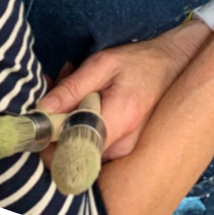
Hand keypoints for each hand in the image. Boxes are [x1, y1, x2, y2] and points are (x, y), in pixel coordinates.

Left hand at [36, 19, 208, 160]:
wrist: (173, 66)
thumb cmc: (139, 61)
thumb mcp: (103, 64)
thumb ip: (71, 88)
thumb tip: (40, 112)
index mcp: (118, 122)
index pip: (71, 149)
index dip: (48, 138)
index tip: (40, 112)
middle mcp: (122, 147)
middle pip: (71, 148)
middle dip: (56, 120)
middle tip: (58, 83)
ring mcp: (124, 152)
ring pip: (78, 144)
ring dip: (67, 116)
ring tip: (74, 82)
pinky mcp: (122, 151)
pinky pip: (89, 142)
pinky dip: (80, 121)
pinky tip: (85, 96)